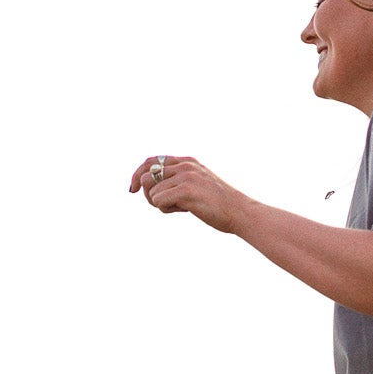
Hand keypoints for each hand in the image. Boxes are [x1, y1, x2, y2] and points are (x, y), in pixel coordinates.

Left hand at [130, 154, 244, 234]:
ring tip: (180, 208)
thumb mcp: (199, 184)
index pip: (151, 161)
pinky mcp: (186, 190)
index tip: (132, 189)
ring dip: (160, 205)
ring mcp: (185, 176)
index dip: (137, 174)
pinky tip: (184, 211)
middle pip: (146, 177)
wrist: (240, 212)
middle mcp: (184, 165)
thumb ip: (179, 181)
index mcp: (187, 162)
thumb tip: (152, 189)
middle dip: (148, 195)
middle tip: (163, 205)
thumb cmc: (220, 205)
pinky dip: (166, 210)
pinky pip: (159, 201)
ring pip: (152, 192)